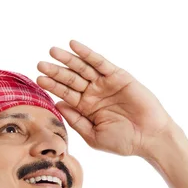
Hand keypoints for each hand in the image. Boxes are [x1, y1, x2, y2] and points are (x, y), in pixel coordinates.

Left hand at [36, 39, 178, 157]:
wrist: (149, 138)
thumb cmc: (123, 142)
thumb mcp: (94, 135)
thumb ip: (76, 121)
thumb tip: (58, 104)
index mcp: (86, 109)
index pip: (65, 94)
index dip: (52, 86)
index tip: (38, 80)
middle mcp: (94, 94)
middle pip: (70, 79)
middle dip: (55, 72)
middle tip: (40, 64)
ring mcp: (105, 84)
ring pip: (82, 68)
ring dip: (67, 59)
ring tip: (52, 51)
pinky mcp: (118, 76)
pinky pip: (99, 62)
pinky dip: (87, 53)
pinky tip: (73, 45)